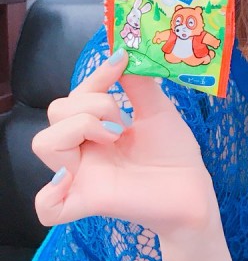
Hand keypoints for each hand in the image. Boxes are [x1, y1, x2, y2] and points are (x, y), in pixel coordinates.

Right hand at [32, 49, 214, 234]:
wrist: (191, 189)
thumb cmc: (173, 151)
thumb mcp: (157, 109)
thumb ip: (138, 83)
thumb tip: (122, 52)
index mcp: (97, 127)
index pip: (76, 94)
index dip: (94, 76)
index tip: (120, 63)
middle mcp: (83, 150)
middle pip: (55, 111)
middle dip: (91, 104)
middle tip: (122, 121)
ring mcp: (82, 177)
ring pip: (43, 143)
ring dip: (78, 129)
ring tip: (114, 139)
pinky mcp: (88, 202)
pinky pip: (47, 207)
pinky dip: (51, 194)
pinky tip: (74, 178)